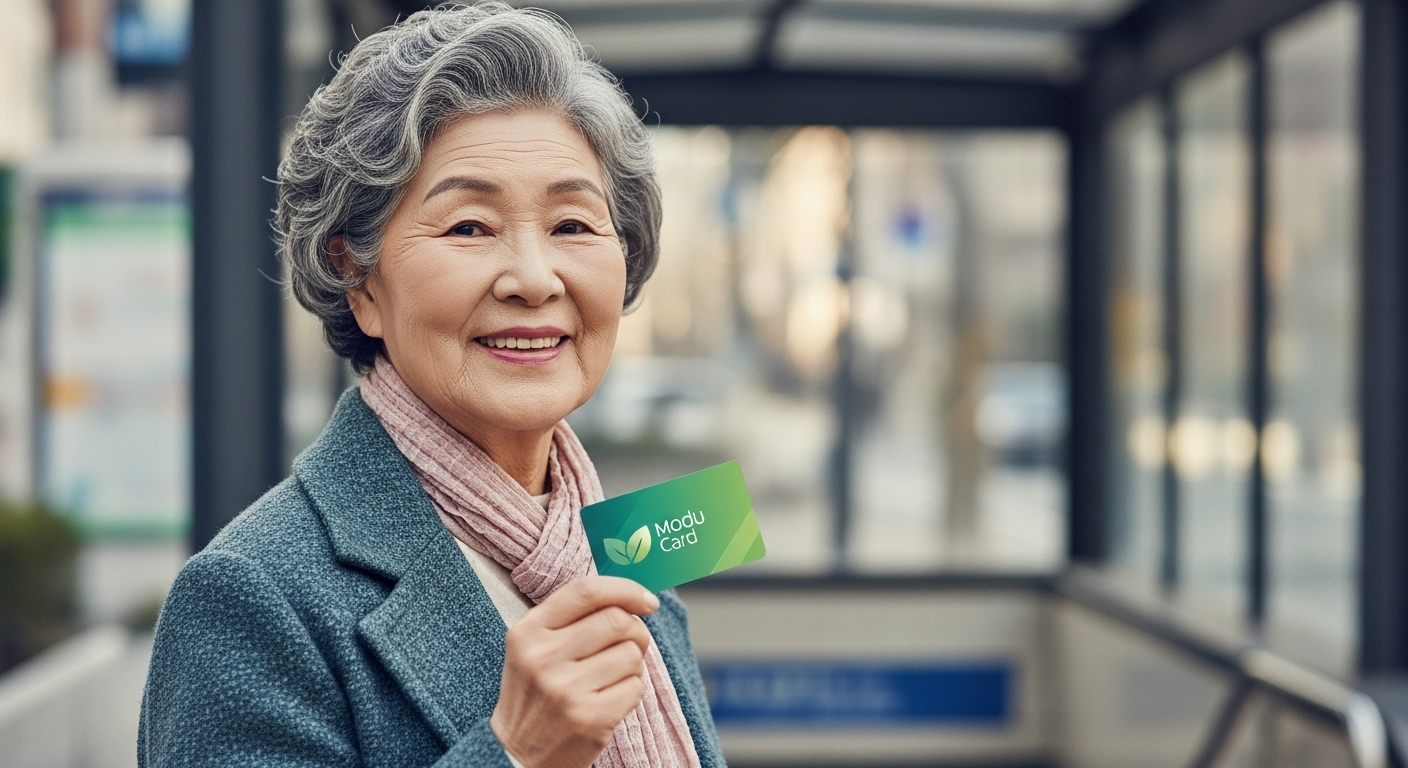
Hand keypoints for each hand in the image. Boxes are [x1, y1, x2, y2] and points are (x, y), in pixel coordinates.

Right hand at [490, 576, 658, 767]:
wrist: (515, 755)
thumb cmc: (534, 694)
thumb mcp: (534, 648)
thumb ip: (572, 618)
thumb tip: (633, 597)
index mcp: (528, 632)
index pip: (586, 591)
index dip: (626, 589)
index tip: (647, 601)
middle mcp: (543, 657)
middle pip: (617, 620)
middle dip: (636, 630)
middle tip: (631, 644)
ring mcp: (566, 689)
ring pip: (632, 654)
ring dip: (632, 664)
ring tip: (610, 678)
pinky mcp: (589, 718)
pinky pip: (635, 687)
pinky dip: (630, 691)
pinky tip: (608, 700)